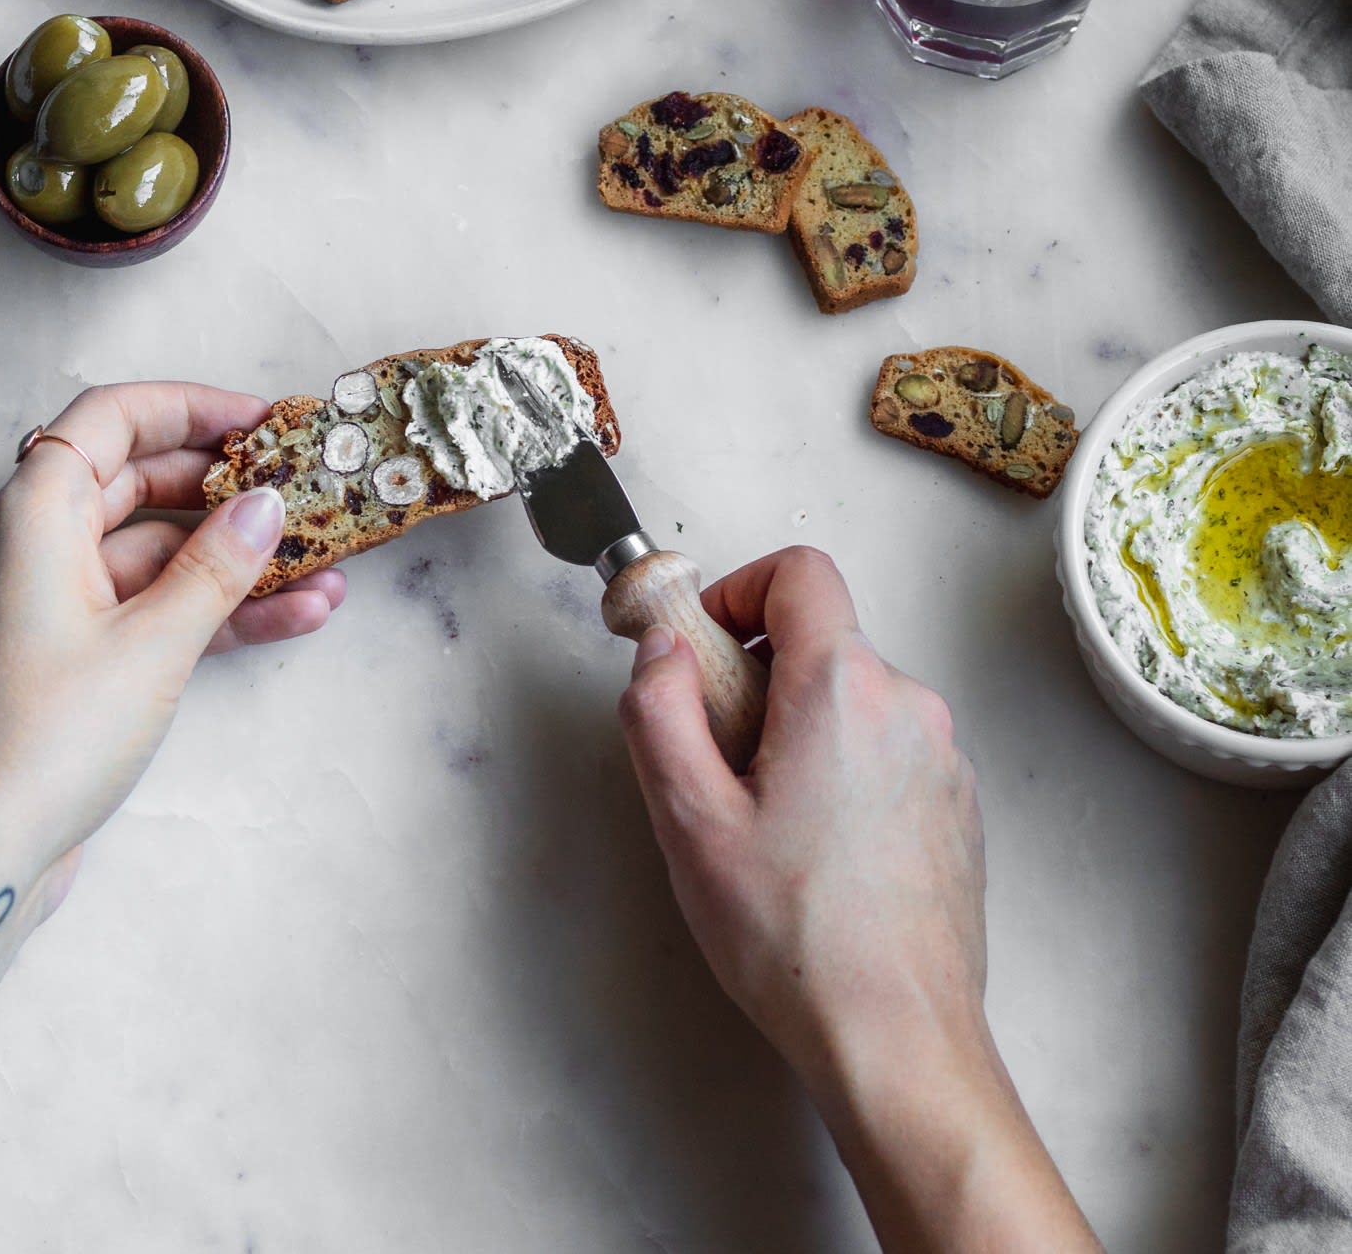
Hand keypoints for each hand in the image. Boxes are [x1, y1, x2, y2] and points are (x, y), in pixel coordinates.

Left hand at [0, 382, 343, 1252]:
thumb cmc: (46, 738)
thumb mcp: (153, 641)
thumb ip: (219, 564)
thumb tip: (269, 501)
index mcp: (34, 513)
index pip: (112, 418)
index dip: (191, 406)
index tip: (264, 420)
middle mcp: (36, 543)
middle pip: (141, 480)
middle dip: (228, 485)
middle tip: (306, 485)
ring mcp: (56, 600)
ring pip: (159, 550)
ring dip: (238, 556)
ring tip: (327, 562)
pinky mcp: (77, 653)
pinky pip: (157, 604)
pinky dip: (219, 606)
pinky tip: (298, 615)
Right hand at [617, 546, 1098, 1253]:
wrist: (898, 1041)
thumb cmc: (798, 940)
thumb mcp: (689, 819)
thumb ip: (659, 710)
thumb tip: (662, 651)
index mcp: (844, 687)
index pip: (799, 572)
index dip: (739, 590)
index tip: (706, 647)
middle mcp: (908, 704)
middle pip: (821, 640)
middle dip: (757, 680)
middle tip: (716, 761)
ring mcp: (942, 757)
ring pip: (852, 700)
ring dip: (799, 732)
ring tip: (763, 825)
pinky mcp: (955, 807)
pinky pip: (885, 751)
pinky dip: (841, 772)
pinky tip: (814, 856)